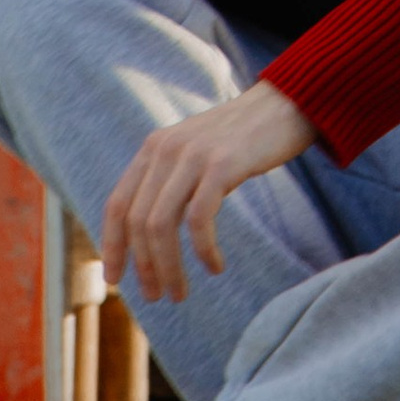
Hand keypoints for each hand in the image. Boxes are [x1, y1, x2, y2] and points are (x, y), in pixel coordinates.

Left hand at [99, 81, 313, 308]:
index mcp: (154, 147)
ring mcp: (193, 154)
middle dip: (145, 266)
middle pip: (139, 222)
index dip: (112, 246)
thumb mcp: (196, 153)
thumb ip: (171, 180)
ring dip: (169, 267)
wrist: (287, 104)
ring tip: (181, 292)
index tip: (115, 280)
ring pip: (162, 225)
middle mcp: (166, 148)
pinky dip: (203, 250)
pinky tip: (215, 266)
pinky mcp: (222, 164)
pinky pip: (199, 219)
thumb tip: (150, 233)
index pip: (118, 204)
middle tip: (160, 295)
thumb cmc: (243, 139)